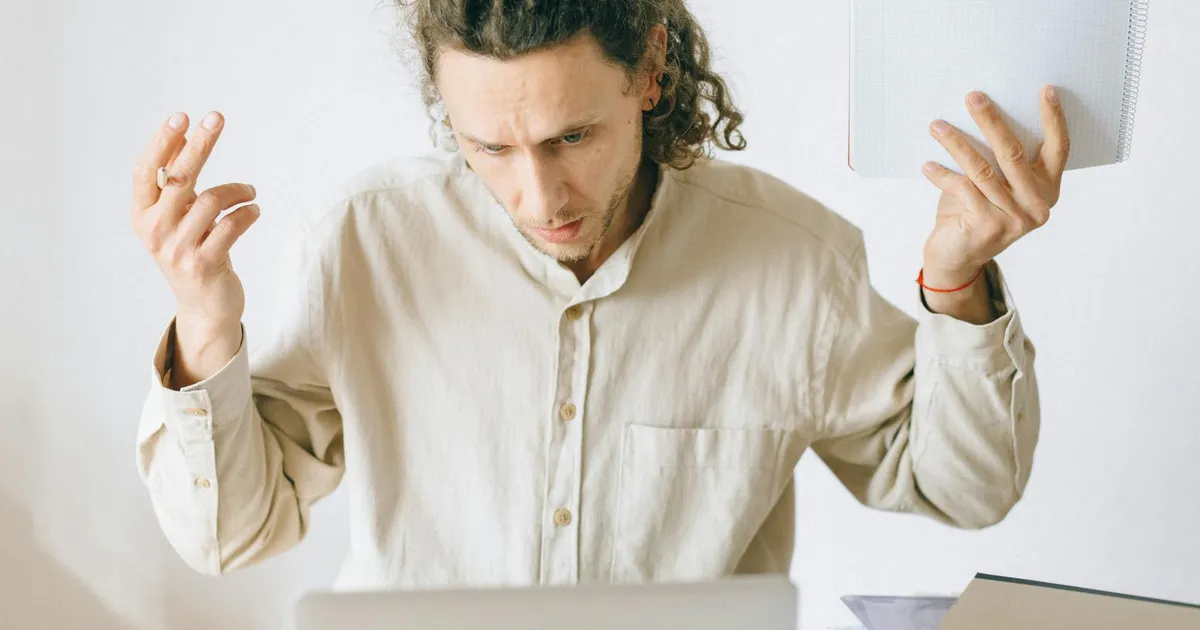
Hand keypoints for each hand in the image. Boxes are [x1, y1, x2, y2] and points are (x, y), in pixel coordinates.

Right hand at [130, 111, 258, 330]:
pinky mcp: (205, 264)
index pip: (146, 171)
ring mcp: (178, 250)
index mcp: (142, 216)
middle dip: (199, 144)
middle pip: (179, 177)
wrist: (205, 307)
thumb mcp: (176, 219)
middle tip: (216, 117)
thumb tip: (184, 134)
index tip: (182, 117)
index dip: (162, 142)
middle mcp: (155, 231)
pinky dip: (248, 212)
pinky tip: (255, 210)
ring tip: (250, 192)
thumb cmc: (192, 251)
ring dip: (238, 190)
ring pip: (212, 200)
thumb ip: (175, 185)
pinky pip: (232, 225)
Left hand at [920, 86, 1068, 289]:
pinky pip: (963, 189)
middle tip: (973, 97)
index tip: (1046, 89)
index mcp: (1048, 189)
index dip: (1054, 119)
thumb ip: (999, 160)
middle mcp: (1037, 205)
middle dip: (991, 121)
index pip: (1059, 148)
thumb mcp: (995, 185)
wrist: (957, 258)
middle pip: (1014, 153)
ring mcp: (1014, 218)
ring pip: (983, 169)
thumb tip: (982, 112)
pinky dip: (942, 175)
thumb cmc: (974, 212)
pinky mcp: (988, 226)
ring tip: (937, 126)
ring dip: (956, 144)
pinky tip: (927, 165)